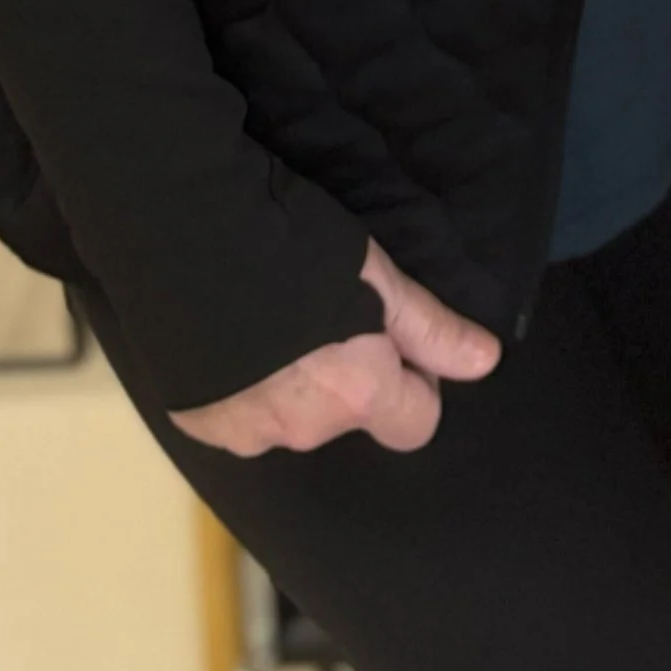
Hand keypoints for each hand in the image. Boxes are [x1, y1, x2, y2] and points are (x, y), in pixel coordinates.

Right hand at [168, 240, 500, 457]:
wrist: (186, 237)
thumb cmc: (295, 247)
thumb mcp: (377, 275)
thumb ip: (431, 329)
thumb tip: (485, 362)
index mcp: (355, 399)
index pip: (416, 425)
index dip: (414, 381)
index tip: (392, 336)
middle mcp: (301, 432)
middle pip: (349, 417)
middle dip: (347, 378)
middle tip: (326, 314)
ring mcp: (240, 434)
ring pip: (291, 417)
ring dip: (291, 384)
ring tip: (275, 318)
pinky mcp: (193, 423)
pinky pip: (238, 414)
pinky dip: (243, 385)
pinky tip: (235, 334)